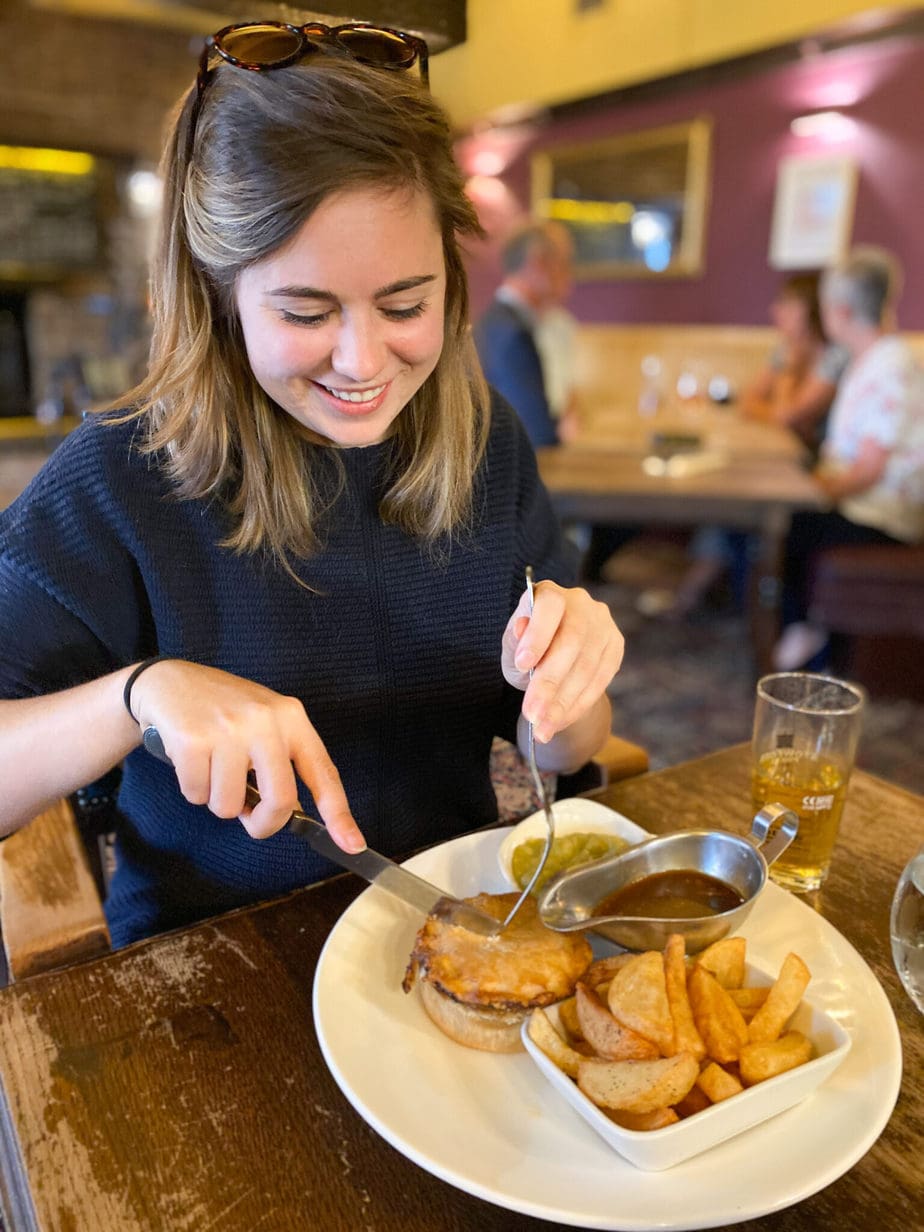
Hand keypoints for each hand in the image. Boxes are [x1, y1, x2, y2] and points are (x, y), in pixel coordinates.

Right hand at [129, 660, 364, 850]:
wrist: (170, 681)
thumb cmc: (224, 711)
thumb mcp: (264, 724)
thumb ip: (281, 763)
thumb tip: (292, 814)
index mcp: (291, 718)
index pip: (323, 772)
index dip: (339, 814)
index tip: (353, 845)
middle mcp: (265, 721)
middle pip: (280, 800)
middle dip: (262, 823)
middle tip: (247, 817)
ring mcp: (229, 729)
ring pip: (229, 805)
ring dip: (217, 800)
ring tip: (212, 768)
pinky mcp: (192, 739)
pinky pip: (197, 794)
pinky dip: (193, 789)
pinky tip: (191, 761)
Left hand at [501, 580, 623, 743]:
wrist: (556, 659)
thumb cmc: (528, 649)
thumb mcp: (513, 647)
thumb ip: (515, 641)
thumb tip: (521, 626)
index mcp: (550, 593)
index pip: (549, 606)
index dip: (538, 635)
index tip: (523, 665)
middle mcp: (581, 603)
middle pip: (571, 643)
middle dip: (549, 683)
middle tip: (532, 714)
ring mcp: (603, 624)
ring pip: (586, 667)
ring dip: (563, 703)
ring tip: (543, 728)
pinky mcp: (616, 646)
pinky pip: (600, 680)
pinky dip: (578, 705)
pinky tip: (560, 722)